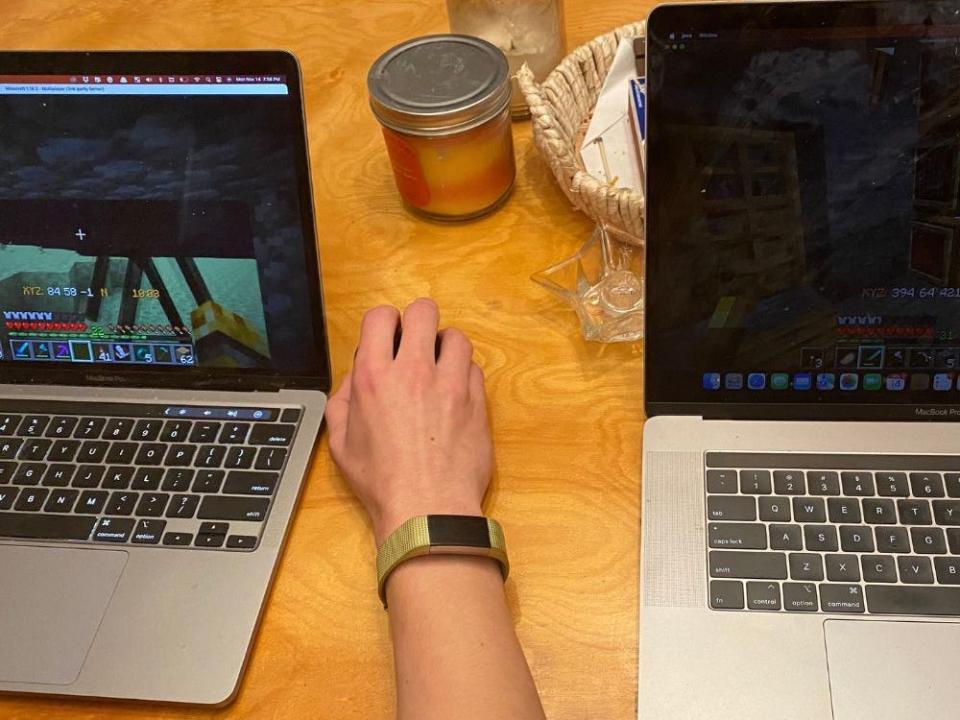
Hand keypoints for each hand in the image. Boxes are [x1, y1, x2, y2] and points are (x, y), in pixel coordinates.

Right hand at [325, 299, 492, 543]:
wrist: (428, 509)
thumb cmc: (382, 482)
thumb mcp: (341, 443)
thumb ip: (343, 401)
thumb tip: (357, 378)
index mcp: (374, 377)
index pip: (381, 316)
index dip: (384, 323)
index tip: (387, 340)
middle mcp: (414, 371)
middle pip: (423, 311)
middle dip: (418, 323)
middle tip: (416, 346)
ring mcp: (451, 383)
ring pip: (455, 336)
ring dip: (444, 348)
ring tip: (439, 370)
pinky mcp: (477, 400)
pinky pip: (474, 368)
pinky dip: (463, 375)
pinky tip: (455, 395)